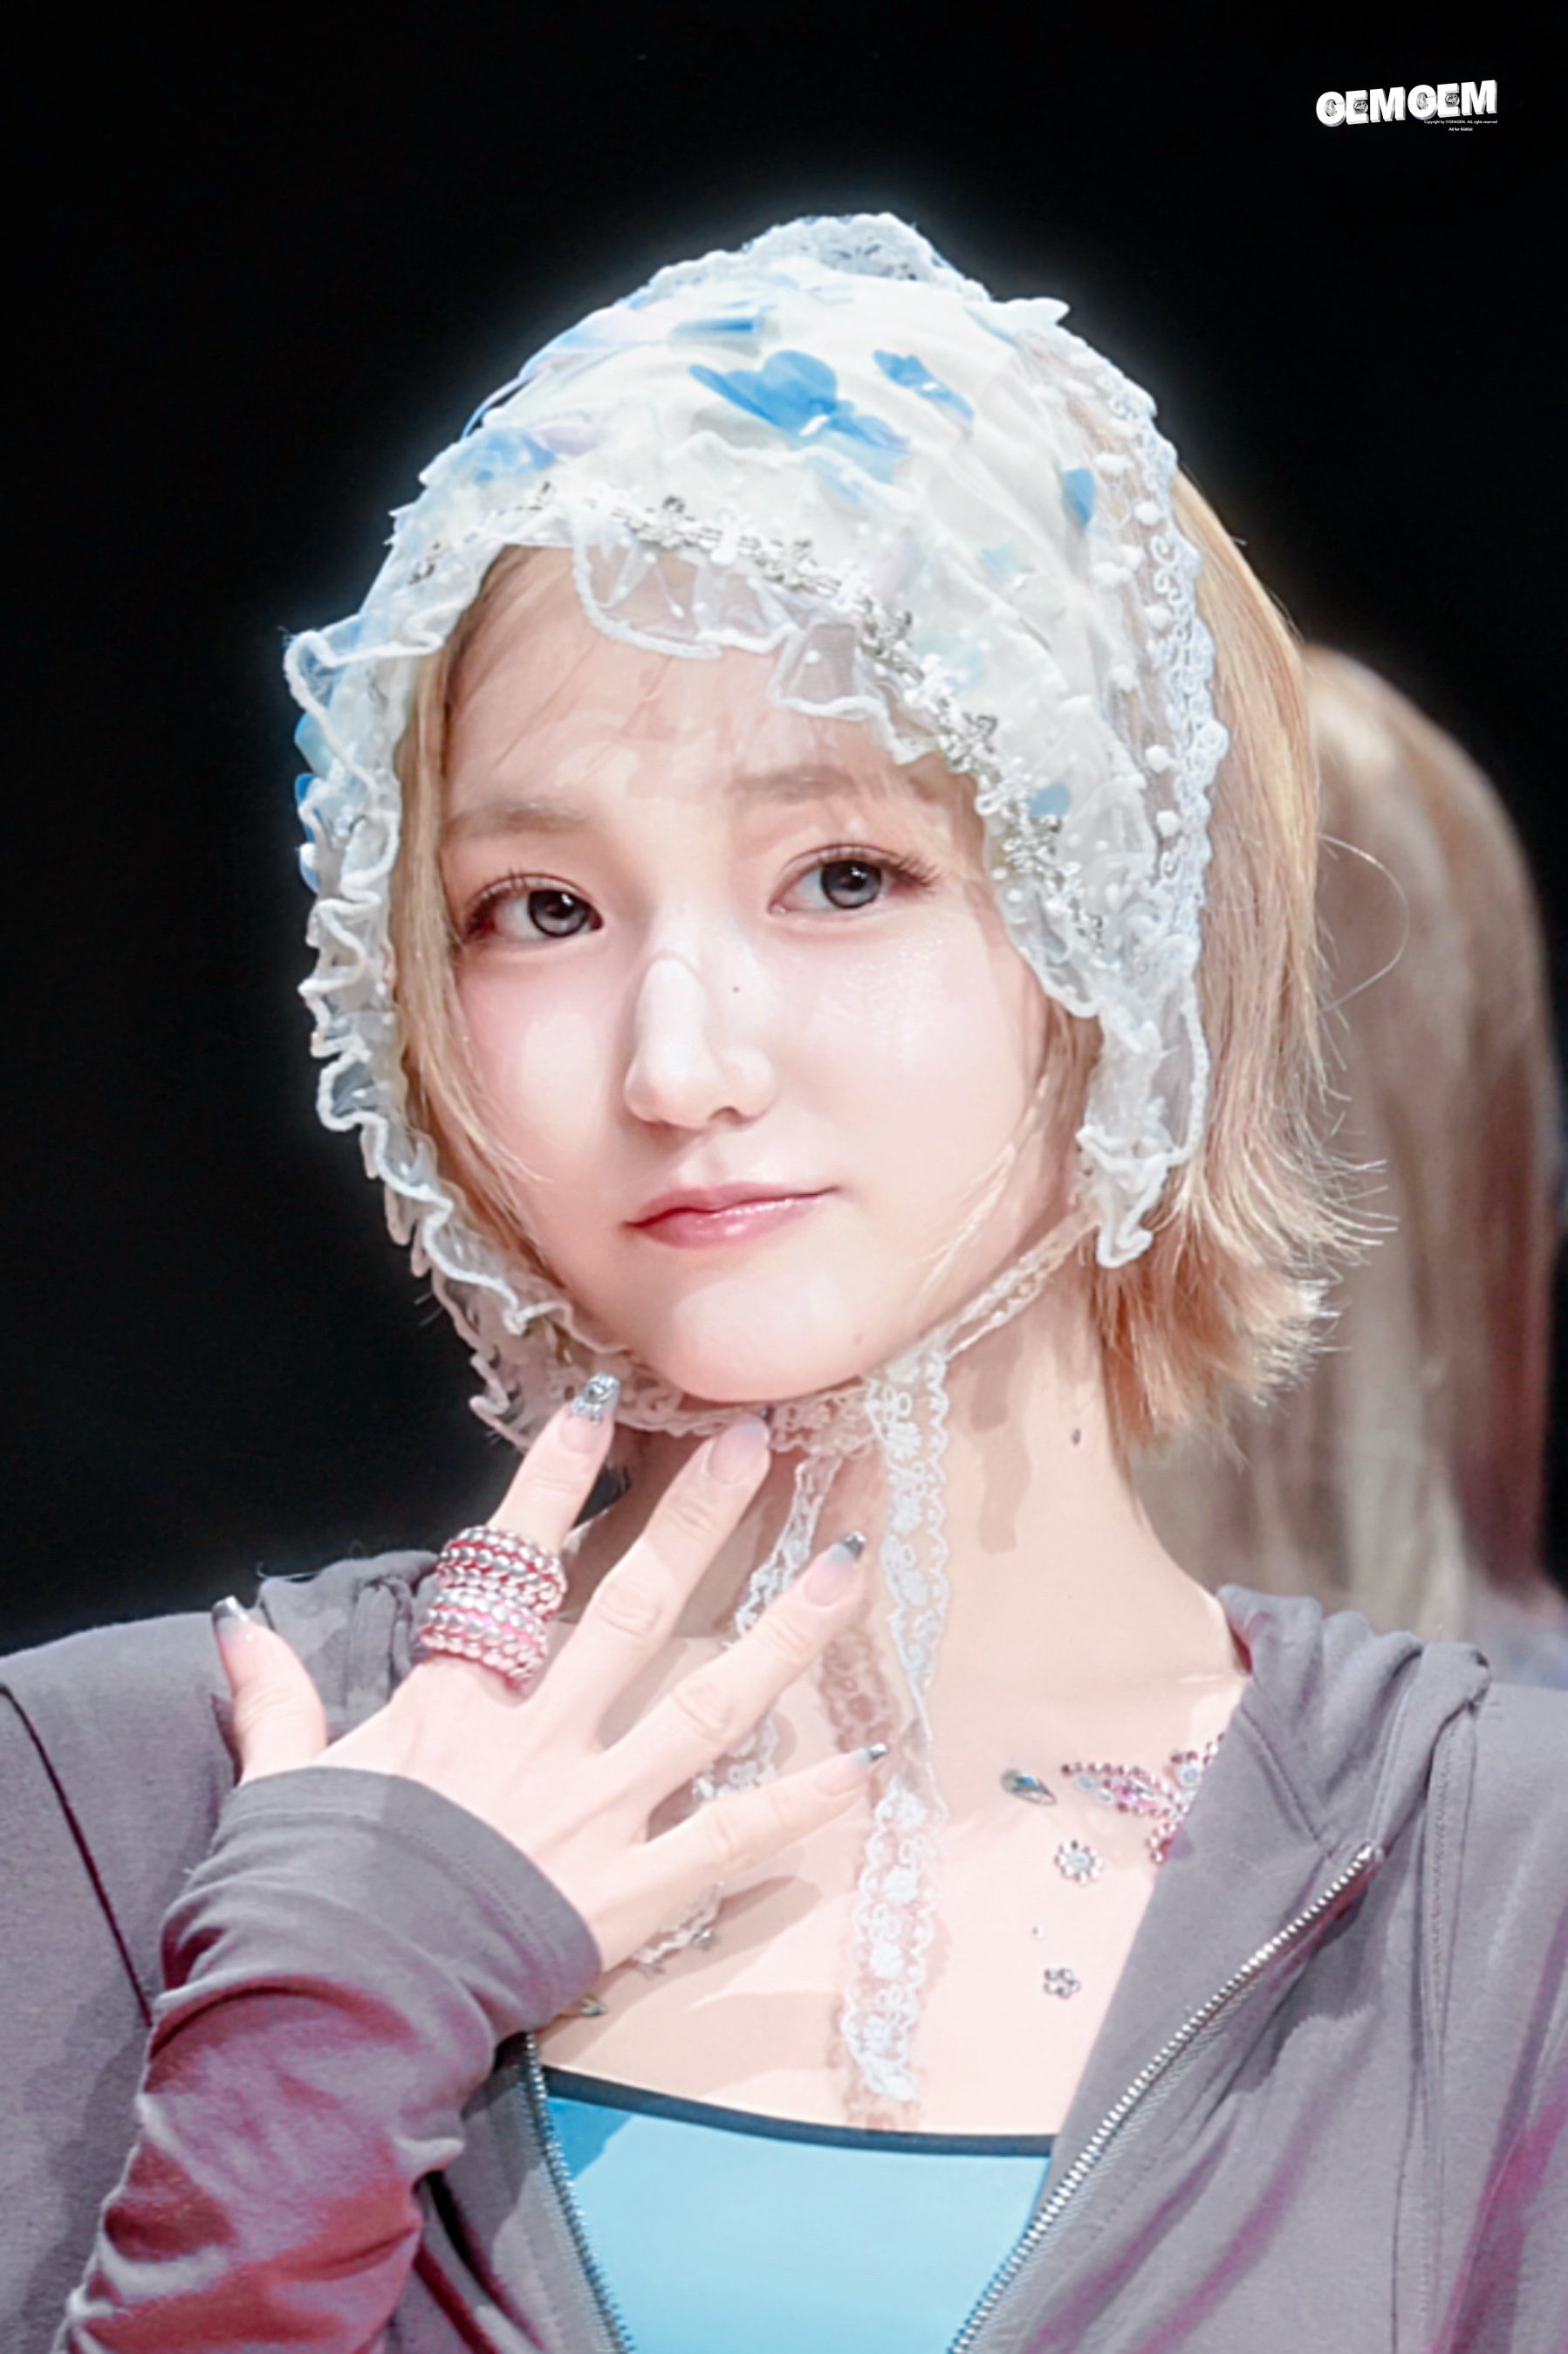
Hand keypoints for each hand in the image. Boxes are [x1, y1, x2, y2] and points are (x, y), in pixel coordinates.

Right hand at [212, 1404, 876, 1973]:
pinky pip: (728, 1841)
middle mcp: (540, 1742)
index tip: (601, 1407)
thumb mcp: (280, 1786)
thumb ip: (275, 1703)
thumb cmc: (300, 1899)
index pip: (513, 1568)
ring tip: (851, 1566)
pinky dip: (799, 1805)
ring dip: (786, 1635)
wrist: (330, 2015)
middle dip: (700, 1520)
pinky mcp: (628, 1895)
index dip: (555, 1484)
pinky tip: (865, 1761)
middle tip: (758, 1442)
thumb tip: (239, 1630)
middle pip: (638, 1611)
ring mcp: (595, 1814)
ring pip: (710, 1707)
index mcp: (456, 1707)